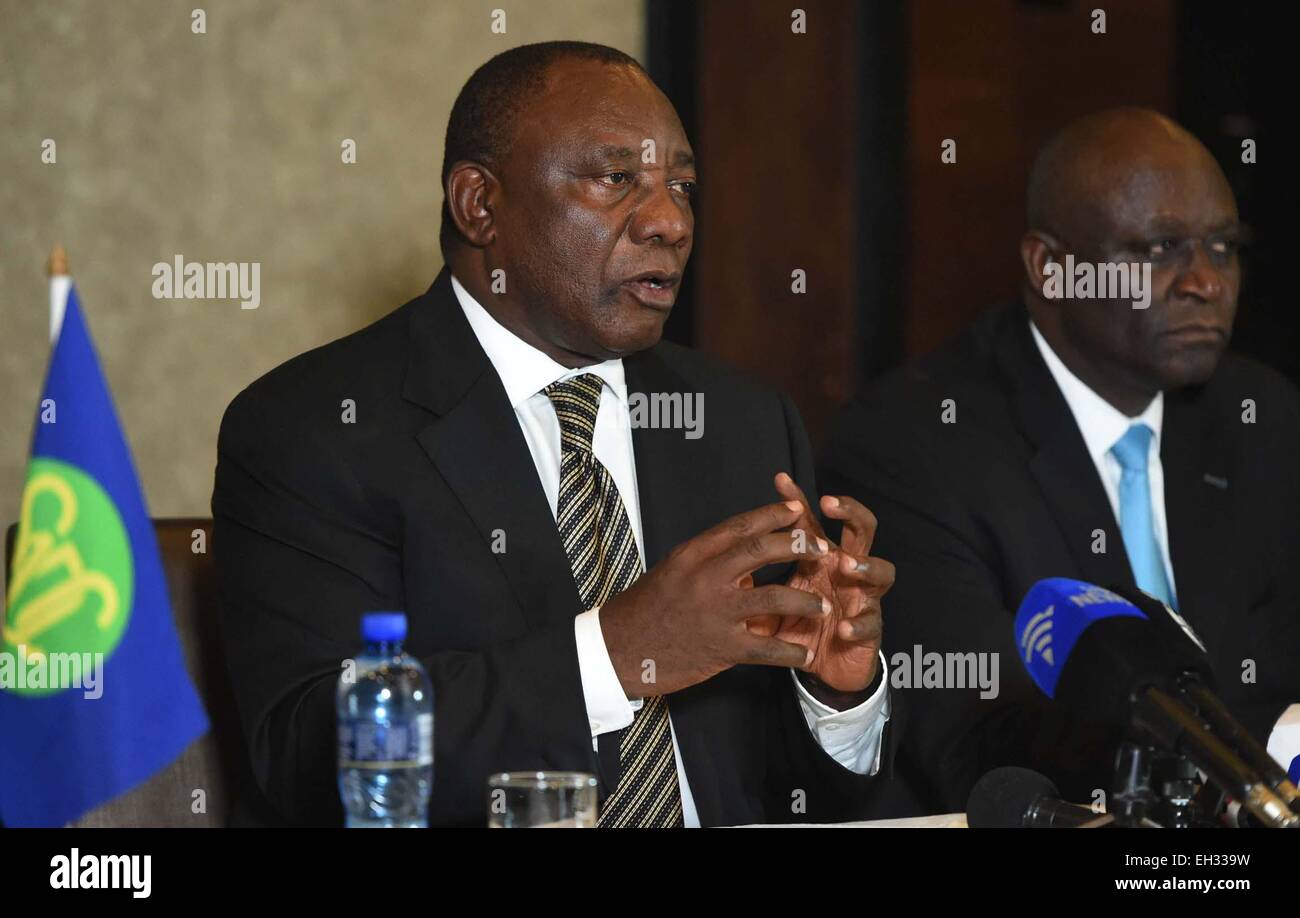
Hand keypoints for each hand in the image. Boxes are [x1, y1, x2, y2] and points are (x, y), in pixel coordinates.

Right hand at [600, 501, 831, 697]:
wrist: (618, 650)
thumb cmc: (647, 609)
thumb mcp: (673, 571)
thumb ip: (710, 561)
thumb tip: (745, 553)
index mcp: (693, 554)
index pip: (740, 526)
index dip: (772, 515)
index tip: (797, 510)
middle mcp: (705, 577)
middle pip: (761, 550)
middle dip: (799, 546)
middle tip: (823, 549)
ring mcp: (714, 611)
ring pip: (774, 597)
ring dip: (806, 601)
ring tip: (824, 606)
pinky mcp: (720, 646)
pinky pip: (766, 648)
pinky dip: (791, 650)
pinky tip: (805, 652)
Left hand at [748, 473, 893, 693]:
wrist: (822, 667)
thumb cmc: (802, 624)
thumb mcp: (778, 597)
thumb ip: (763, 574)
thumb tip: (734, 547)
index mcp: (823, 559)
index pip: (813, 522)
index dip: (799, 500)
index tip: (780, 480)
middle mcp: (848, 571)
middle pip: (862, 531)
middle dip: (850, 513)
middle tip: (830, 505)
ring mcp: (863, 597)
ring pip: (882, 572)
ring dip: (865, 565)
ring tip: (846, 565)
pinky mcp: (870, 629)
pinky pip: (871, 622)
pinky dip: (859, 623)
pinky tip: (844, 626)